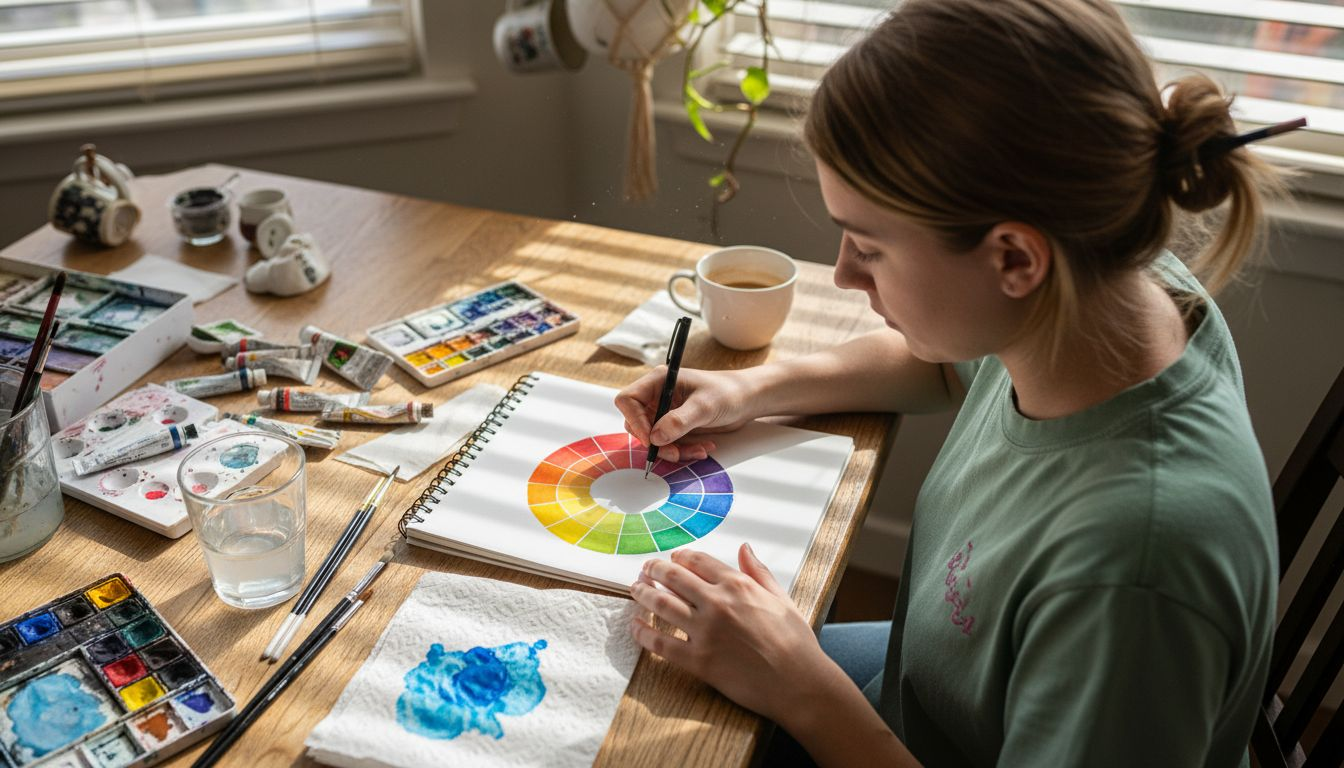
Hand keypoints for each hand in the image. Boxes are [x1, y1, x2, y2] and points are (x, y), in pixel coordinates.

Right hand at [613, 367, 757, 461]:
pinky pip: (668, 444)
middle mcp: (658, 396)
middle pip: (637, 423)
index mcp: (659, 381)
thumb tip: (655, 437)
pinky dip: (683, 451)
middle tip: (675, 452)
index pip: (628, 400)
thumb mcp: (704, 407)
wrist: (747, 400)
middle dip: (655, 442)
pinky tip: (703, 448)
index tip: (651, 439)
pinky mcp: (675, 426)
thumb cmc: (728, 393)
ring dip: (672, 450)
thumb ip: (679, 421)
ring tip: (697, 451)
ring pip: (653, 438)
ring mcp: (665, 412)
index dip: (634, 421)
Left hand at [628, 545, 835, 725]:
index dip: (680, 557)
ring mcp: (705, 632)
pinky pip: (661, 644)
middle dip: (655, 570)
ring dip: (643, 593)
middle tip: (646, 569)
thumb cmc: (796, 643)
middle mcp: (718, 603)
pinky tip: (634, 626)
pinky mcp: (698, 661)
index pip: (698, 561)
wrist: (799, 683)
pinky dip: (643, 633)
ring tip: (635, 589)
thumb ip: (759, 572)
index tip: (672, 558)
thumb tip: (744, 548)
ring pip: (662, 605)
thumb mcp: (781, 598)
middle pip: (674, 577)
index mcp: (738, 585)